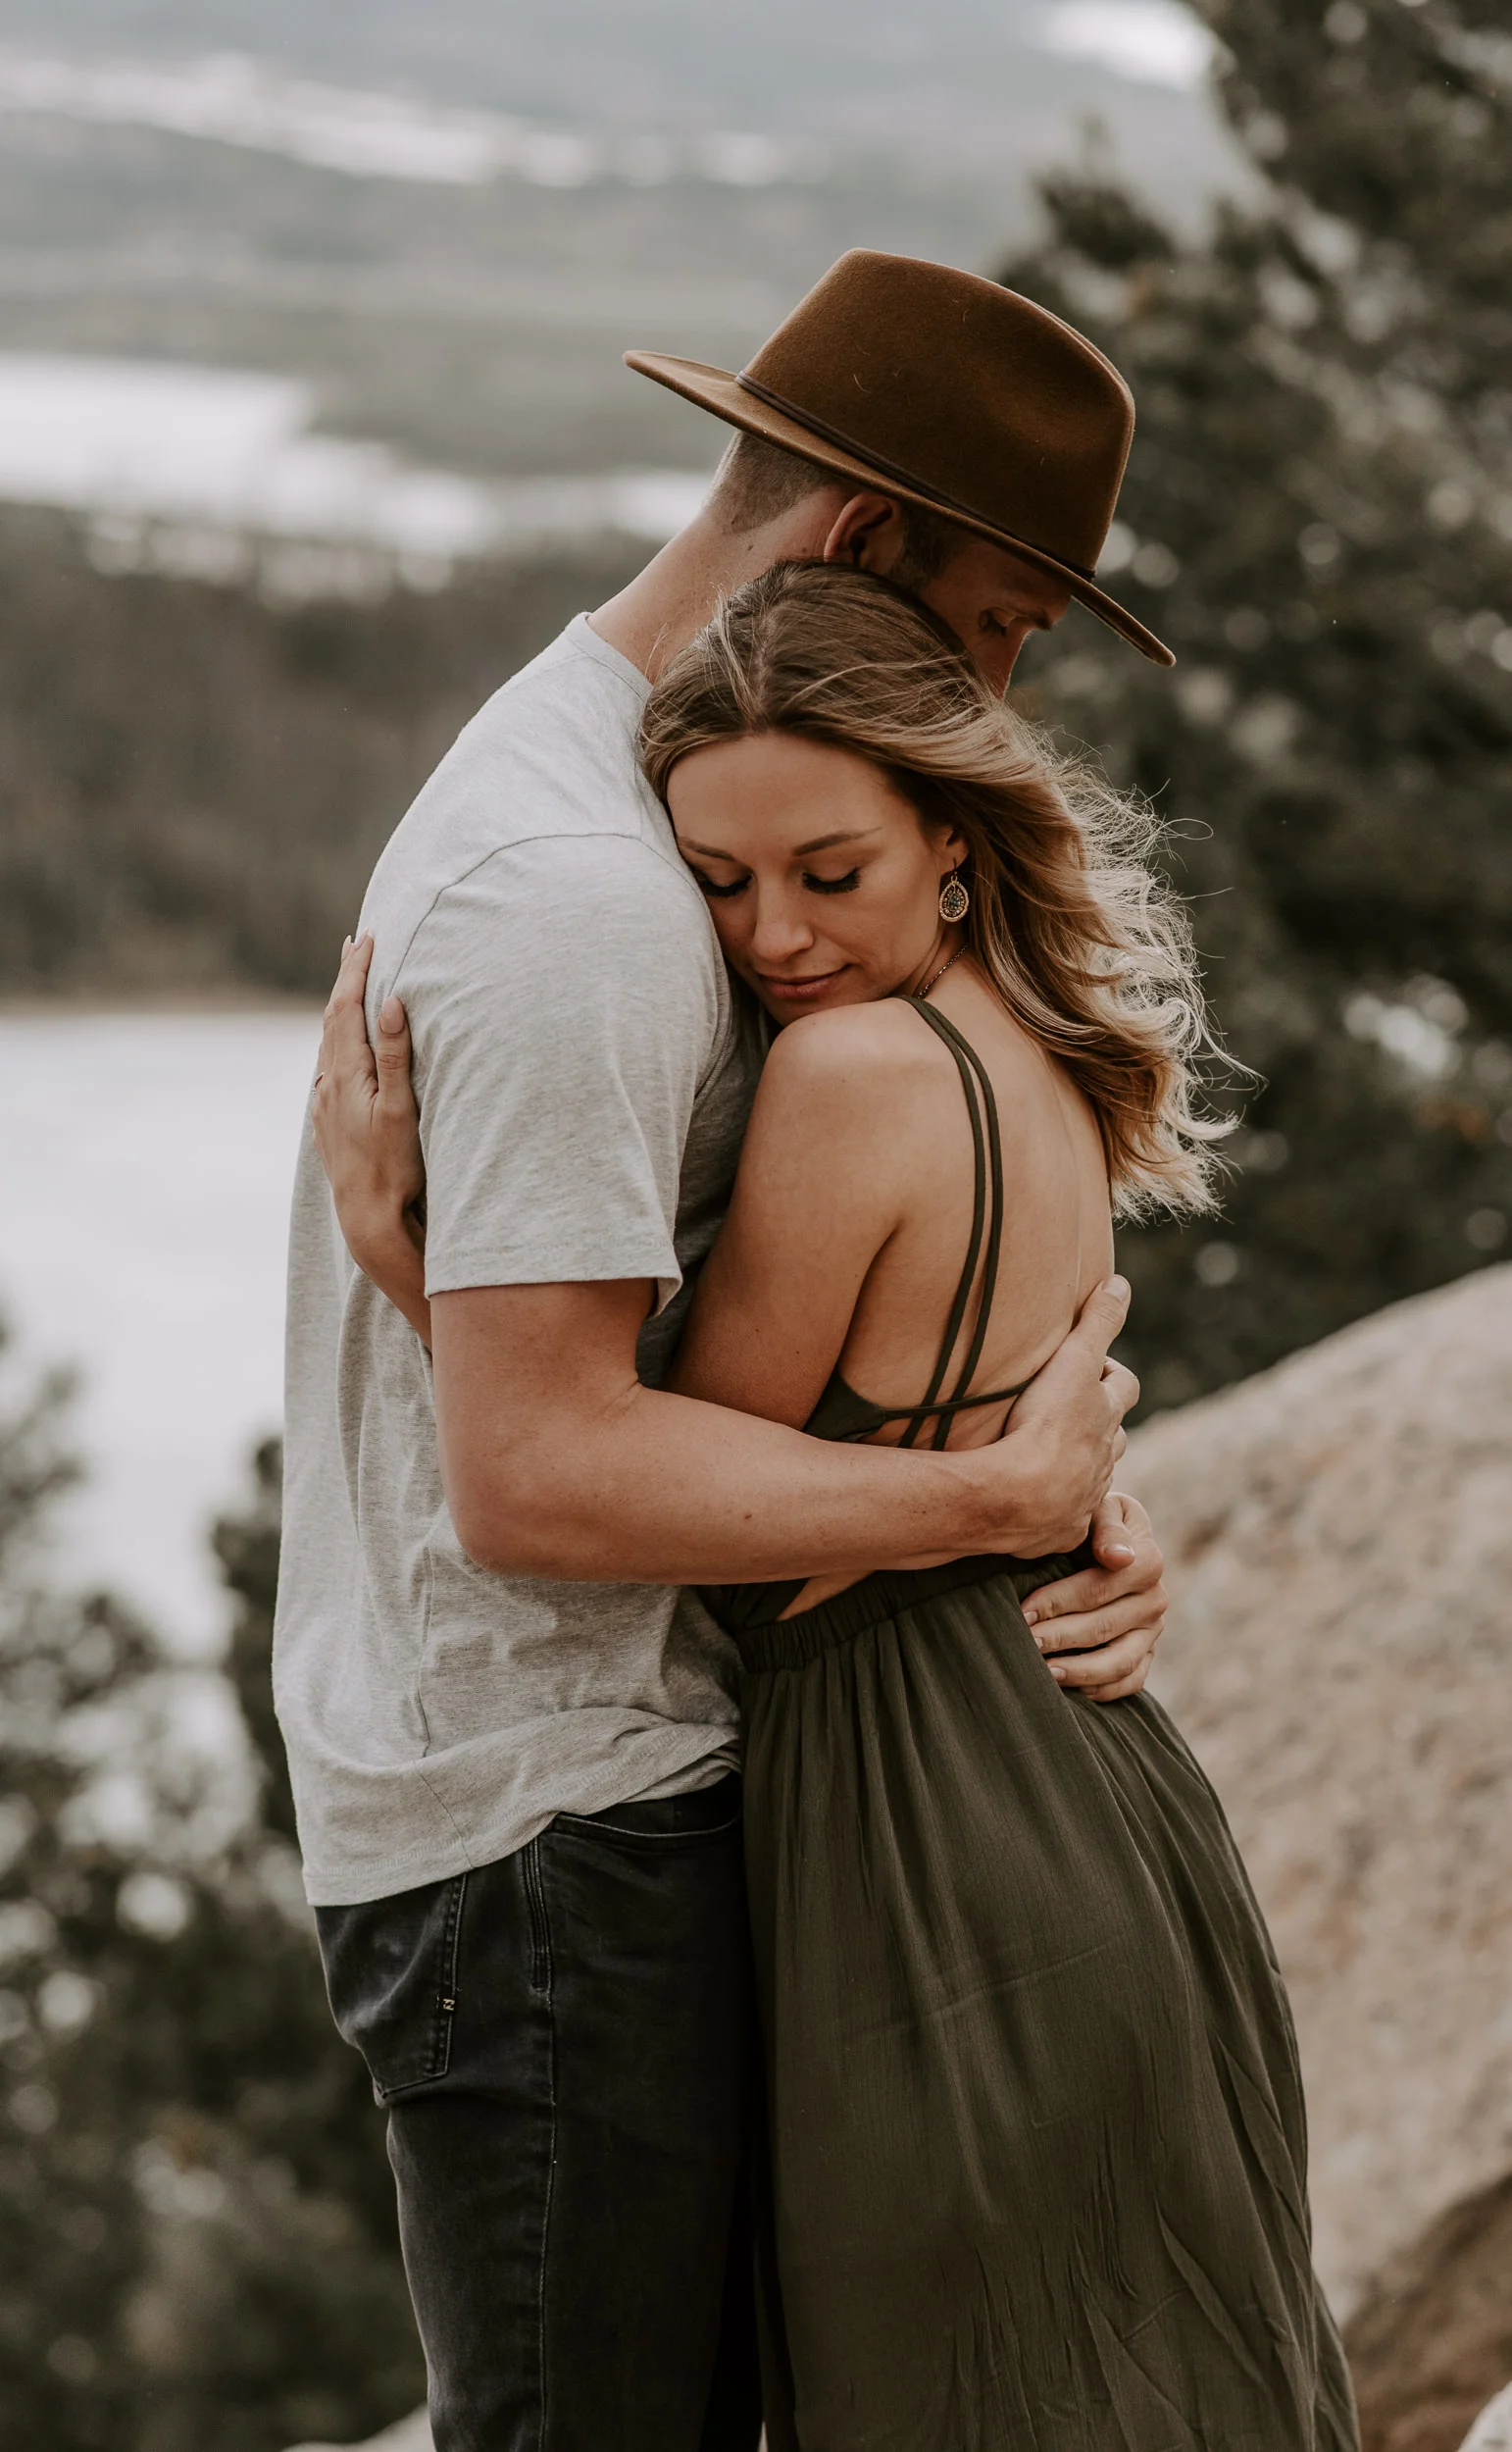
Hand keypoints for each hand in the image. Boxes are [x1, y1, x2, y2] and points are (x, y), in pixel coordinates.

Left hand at [312, 934, 425, 1277]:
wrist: (366, 1217)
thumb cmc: (393, 1167)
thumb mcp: (402, 1109)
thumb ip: (395, 1055)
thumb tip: (390, 1003)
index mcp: (345, 1074)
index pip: (346, 1008)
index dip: (355, 971)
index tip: (366, 938)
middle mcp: (327, 1084)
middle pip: (331, 1018)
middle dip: (343, 979)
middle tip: (353, 945)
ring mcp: (323, 1103)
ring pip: (327, 1042)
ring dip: (339, 1008)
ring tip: (351, 985)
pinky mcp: (327, 1120)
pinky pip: (329, 1065)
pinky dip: (338, 1039)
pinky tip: (344, 1045)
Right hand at [978, 1278, 1138, 1555]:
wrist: (1020, 1496)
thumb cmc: (1046, 1424)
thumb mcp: (1074, 1360)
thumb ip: (1099, 1321)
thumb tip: (1122, 1282)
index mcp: (1105, 1415)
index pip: (1123, 1386)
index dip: (1111, 1374)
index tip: (1089, 1368)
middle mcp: (1104, 1457)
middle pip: (1114, 1436)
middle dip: (1098, 1424)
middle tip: (1069, 1414)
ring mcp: (1085, 1496)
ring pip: (1093, 1476)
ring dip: (1080, 1466)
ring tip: (1050, 1458)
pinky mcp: (1062, 1529)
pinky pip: (1068, 1519)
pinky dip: (1059, 1509)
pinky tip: (1038, 1507)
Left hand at [1021, 1493, 1166, 1701]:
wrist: (1108, 1541)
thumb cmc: (1094, 1522)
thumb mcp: (1102, 1508)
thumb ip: (1108, 1526)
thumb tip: (1119, 1558)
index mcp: (1147, 1561)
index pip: (1098, 1587)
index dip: (1058, 1601)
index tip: (1022, 1611)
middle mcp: (1155, 1599)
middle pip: (1103, 1627)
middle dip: (1058, 1637)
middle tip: (1023, 1644)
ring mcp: (1153, 1631)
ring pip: (1119, 1662)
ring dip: (1079, 1671)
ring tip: (1044, 1674)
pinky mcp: (1147, 1654)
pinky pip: (1129, 1682)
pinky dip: (1100, 1690)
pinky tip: (1067, 1687)